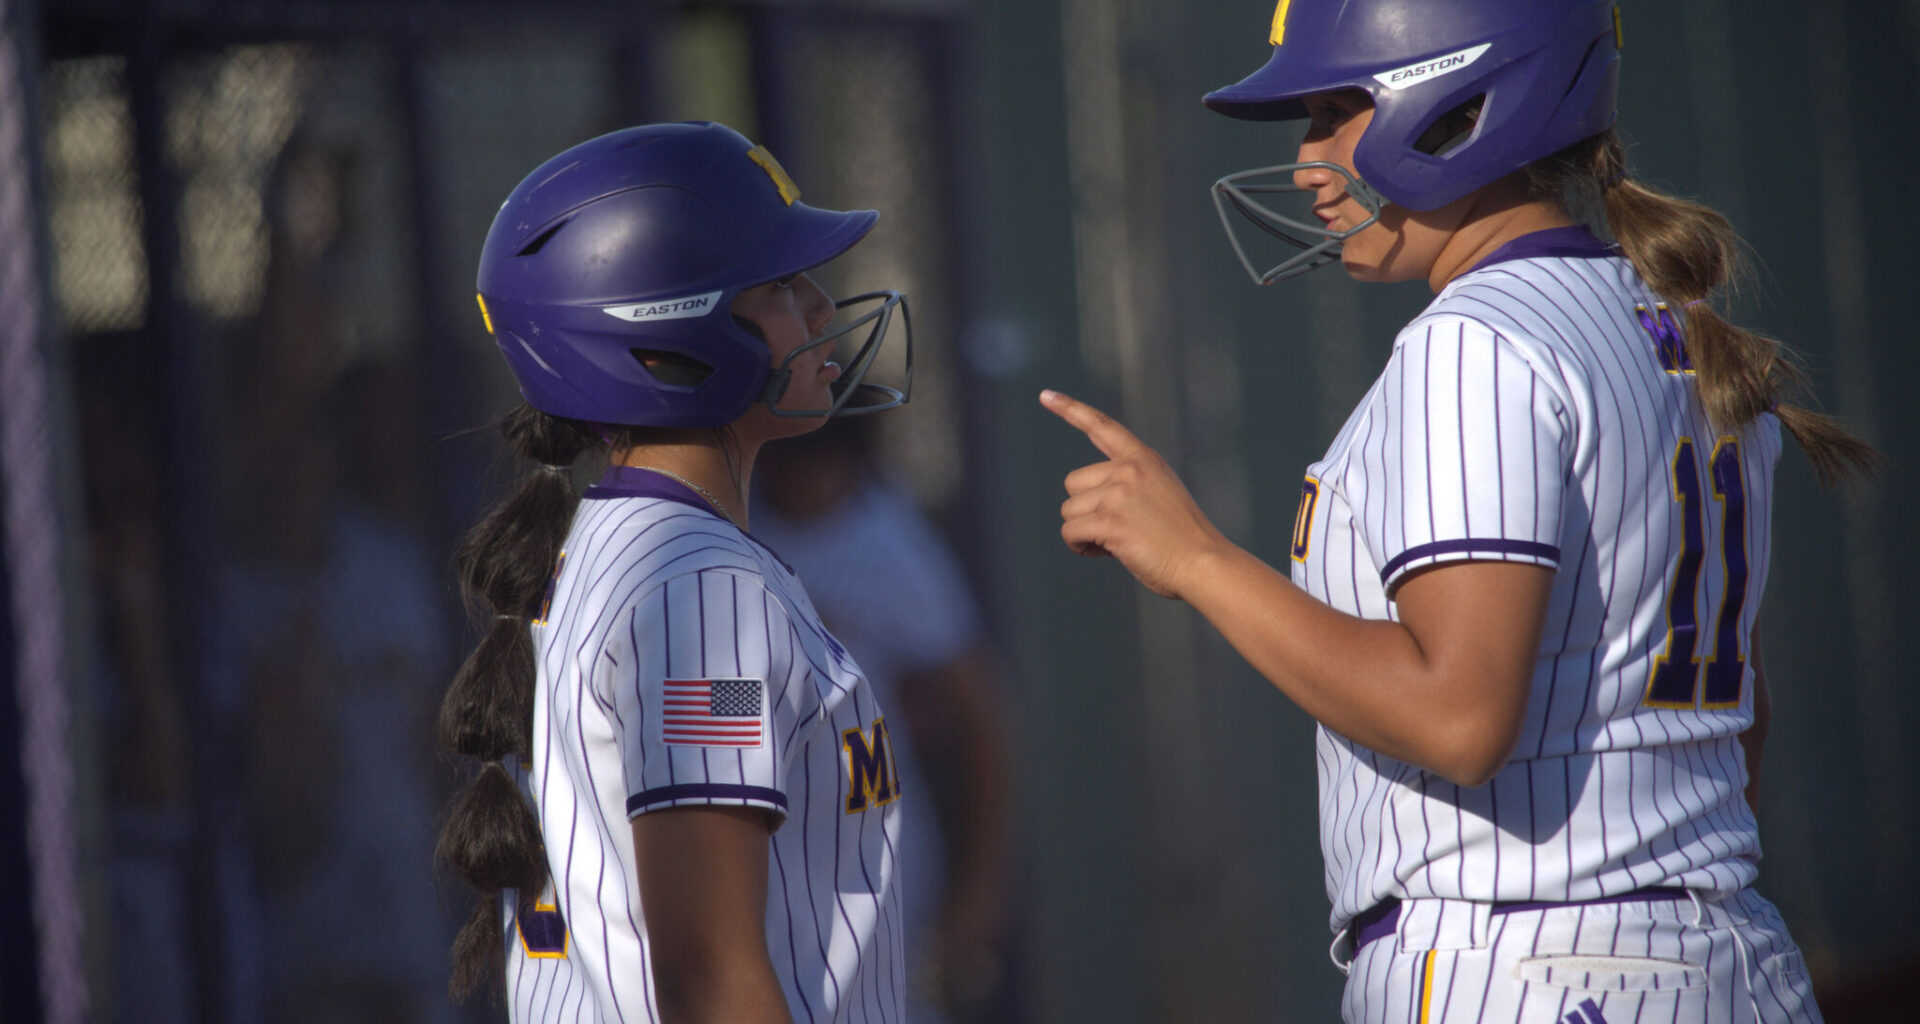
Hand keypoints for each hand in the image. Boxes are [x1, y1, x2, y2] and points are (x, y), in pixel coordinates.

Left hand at [1040, 389, 1227, 599]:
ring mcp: (1118, 494)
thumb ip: (1127, 486)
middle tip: (1117, 528)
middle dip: (1085, 509)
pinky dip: (1080, 547)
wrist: (1203, 564)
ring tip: (1118, 542)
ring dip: (1084, 531)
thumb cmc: (1183, 540)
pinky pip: (1071, 532)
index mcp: (1143, 459)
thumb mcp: (1159, 495)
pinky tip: (1107, 552)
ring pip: (1069, 511)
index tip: (1046, 395)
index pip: (1101, 426)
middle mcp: (1129, 470)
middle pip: (1073, 483)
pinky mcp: (1110, 521)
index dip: (1070, 409)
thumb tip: (1083, 502)